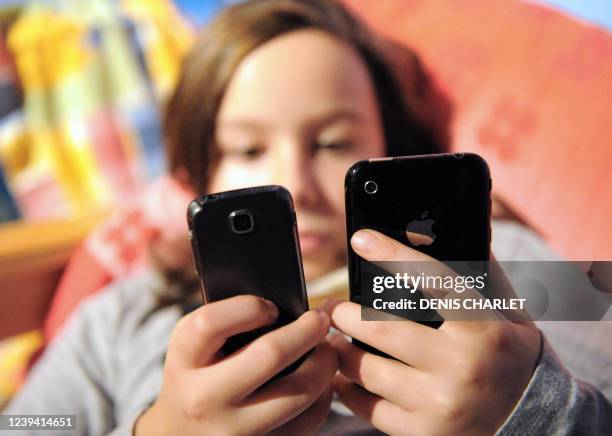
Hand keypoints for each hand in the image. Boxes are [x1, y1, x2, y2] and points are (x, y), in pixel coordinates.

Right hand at [136, 295, 336, 435]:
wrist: (182, 434)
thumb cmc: (195, 374)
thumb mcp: (193, 343)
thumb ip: (223, 320)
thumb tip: (284, 306)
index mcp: (183, 361)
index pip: (211, 323)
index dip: (249, 307)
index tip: (271, 308)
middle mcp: (204, 399)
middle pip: (270, 354)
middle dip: (307, 330)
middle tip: (320, 319)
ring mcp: (234, 430)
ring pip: (299, 392)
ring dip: (324, 363)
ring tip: (326, 348)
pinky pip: (308, 419)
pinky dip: (323, 395)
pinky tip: (319, 380)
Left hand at [325, 229, 540, 435]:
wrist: (536, 423)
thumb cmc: (511, 355)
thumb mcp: (507, 312)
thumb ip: (478, 272)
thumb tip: (441, 232)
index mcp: (483, 328)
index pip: (433, 280)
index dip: (393, 255)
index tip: (360, 239)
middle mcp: (461, 366)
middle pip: (381, 331)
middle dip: (344, 314)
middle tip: (331, 306)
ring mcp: (441, 404)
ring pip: (367, 370)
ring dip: (339, 351)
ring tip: (332, 339)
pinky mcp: (425, 433)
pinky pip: (368, 408)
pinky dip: (346, 390)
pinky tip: (342, 376)